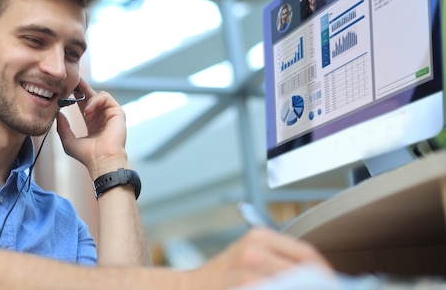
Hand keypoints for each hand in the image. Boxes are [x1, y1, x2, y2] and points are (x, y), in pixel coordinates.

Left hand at [56, 78, 128, 178]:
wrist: (101, 161)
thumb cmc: (87, 155)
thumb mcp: (69, 141)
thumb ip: (63, 128)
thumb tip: (58, 114)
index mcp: (93, 123)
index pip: (84, 104)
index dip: (76, 95)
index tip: (65, 89)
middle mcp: (102, 117)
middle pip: (92, 95)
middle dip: (81, 87)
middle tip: (71, 80)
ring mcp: (111, 114)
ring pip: (99, 95)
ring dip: (88, 98)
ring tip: (82, 109)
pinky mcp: (118, 112)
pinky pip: (105, 97)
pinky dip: (95, 101)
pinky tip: (88, 110)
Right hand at [186, 228, 332, 289]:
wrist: (188, 289)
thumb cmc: (223, 277)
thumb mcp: (251, 256)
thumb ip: (282, 262)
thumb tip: (322, 279)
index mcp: (260, 237)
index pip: (307, 254)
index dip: (326, 274)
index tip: (334, 284)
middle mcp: (253, 251)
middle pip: (303, 274)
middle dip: (317, 287)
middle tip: (327, 289)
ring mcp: (246, 273)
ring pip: (291, 285)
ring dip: (302, 289)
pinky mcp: (242, 287)